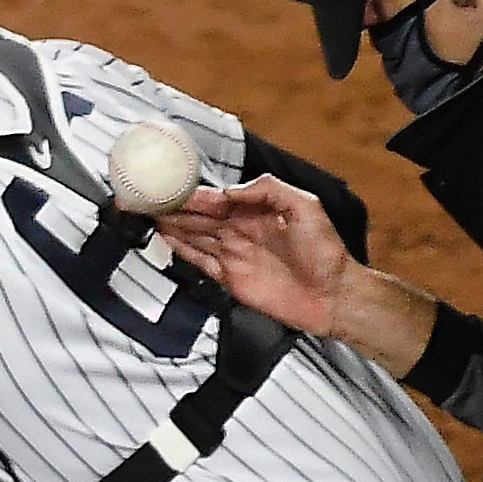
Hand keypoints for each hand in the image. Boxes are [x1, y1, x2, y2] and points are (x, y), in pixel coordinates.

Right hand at [157, 175, 353, 336]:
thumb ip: (268, 190)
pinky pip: (201, 262)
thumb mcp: (305, 206)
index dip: (191, 195)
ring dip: (172, 227)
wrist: (335, 294)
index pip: (214, 200)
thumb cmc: (327, 251)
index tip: (168, 187)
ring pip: (194, 237)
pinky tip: (166, 240)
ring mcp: (234, 256)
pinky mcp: (231, 280)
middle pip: (198, 218)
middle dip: (174, 208)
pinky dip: (182, 251)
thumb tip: (229, 192)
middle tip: (146, 200)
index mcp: (254, 212)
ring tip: (148, 216)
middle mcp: (239, 231)